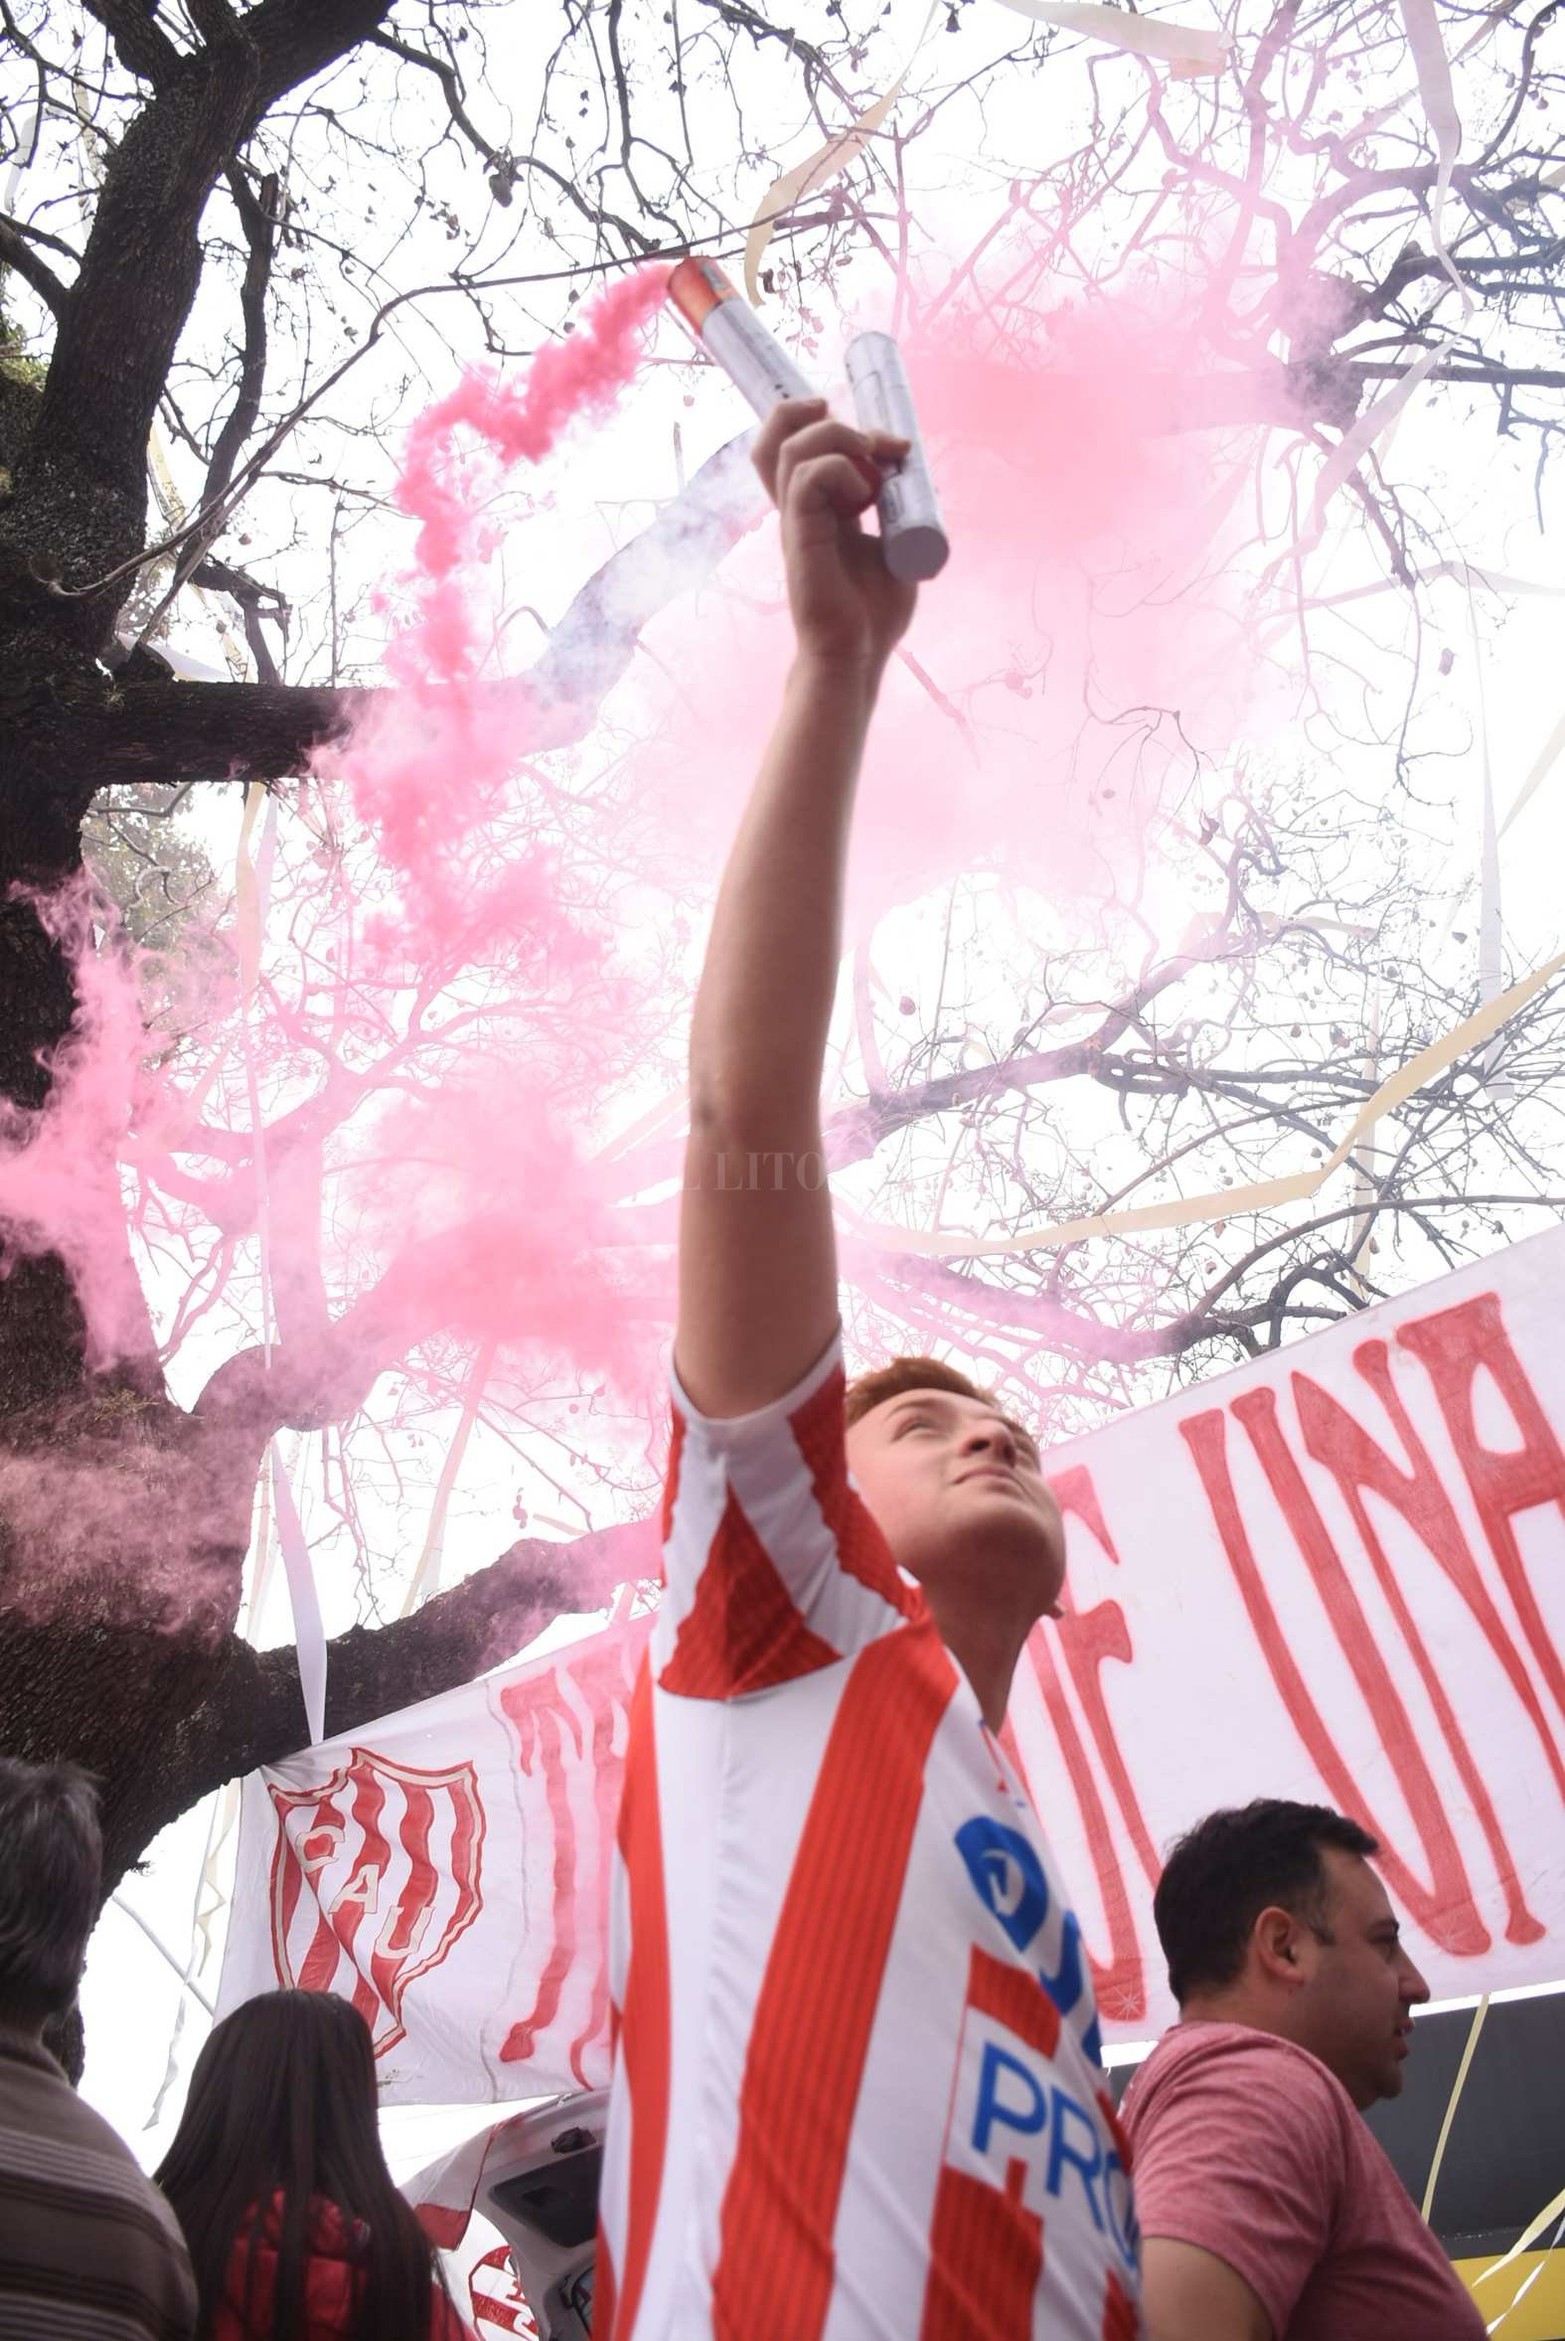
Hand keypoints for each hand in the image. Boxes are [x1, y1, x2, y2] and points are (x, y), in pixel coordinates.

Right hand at [751, 399, 917, 676]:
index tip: (892, 443)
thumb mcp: (895, 547)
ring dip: (838, 437)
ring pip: (790, 446)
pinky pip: (807, 477)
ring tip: (872, 463)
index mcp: (818, 509)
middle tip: (873, 440)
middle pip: (776, 435)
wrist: (858, 654)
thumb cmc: (872, 614)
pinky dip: (840, 470)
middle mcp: (800, 509)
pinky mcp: (800, 535)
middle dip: (819, 414)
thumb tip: (910, 475)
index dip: (833, 423)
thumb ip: (895, 511)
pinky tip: (866, 497)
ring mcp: (796, 520)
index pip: (796, 445)